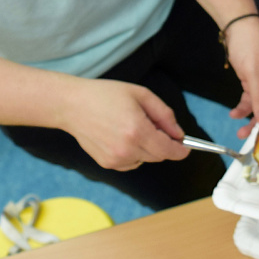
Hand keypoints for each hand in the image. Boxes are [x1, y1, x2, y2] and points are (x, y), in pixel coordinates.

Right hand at [59, 78, 188, 170]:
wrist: (72, 105)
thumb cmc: (105, 95)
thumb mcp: (141, 95)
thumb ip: (164, 115)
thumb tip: (178, 134)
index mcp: (137, 130)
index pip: (168, 150)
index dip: (181, 150)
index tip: (186, 148)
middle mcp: (127, 149)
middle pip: (159, 156)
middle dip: (163, 143)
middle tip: (154, 125)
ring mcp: (116, 159)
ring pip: (145, 159)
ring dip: (147, 148)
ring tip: (131, 127)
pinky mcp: (107, 163)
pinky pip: (131, 162)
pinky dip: (133, 153)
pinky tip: (121, 136)